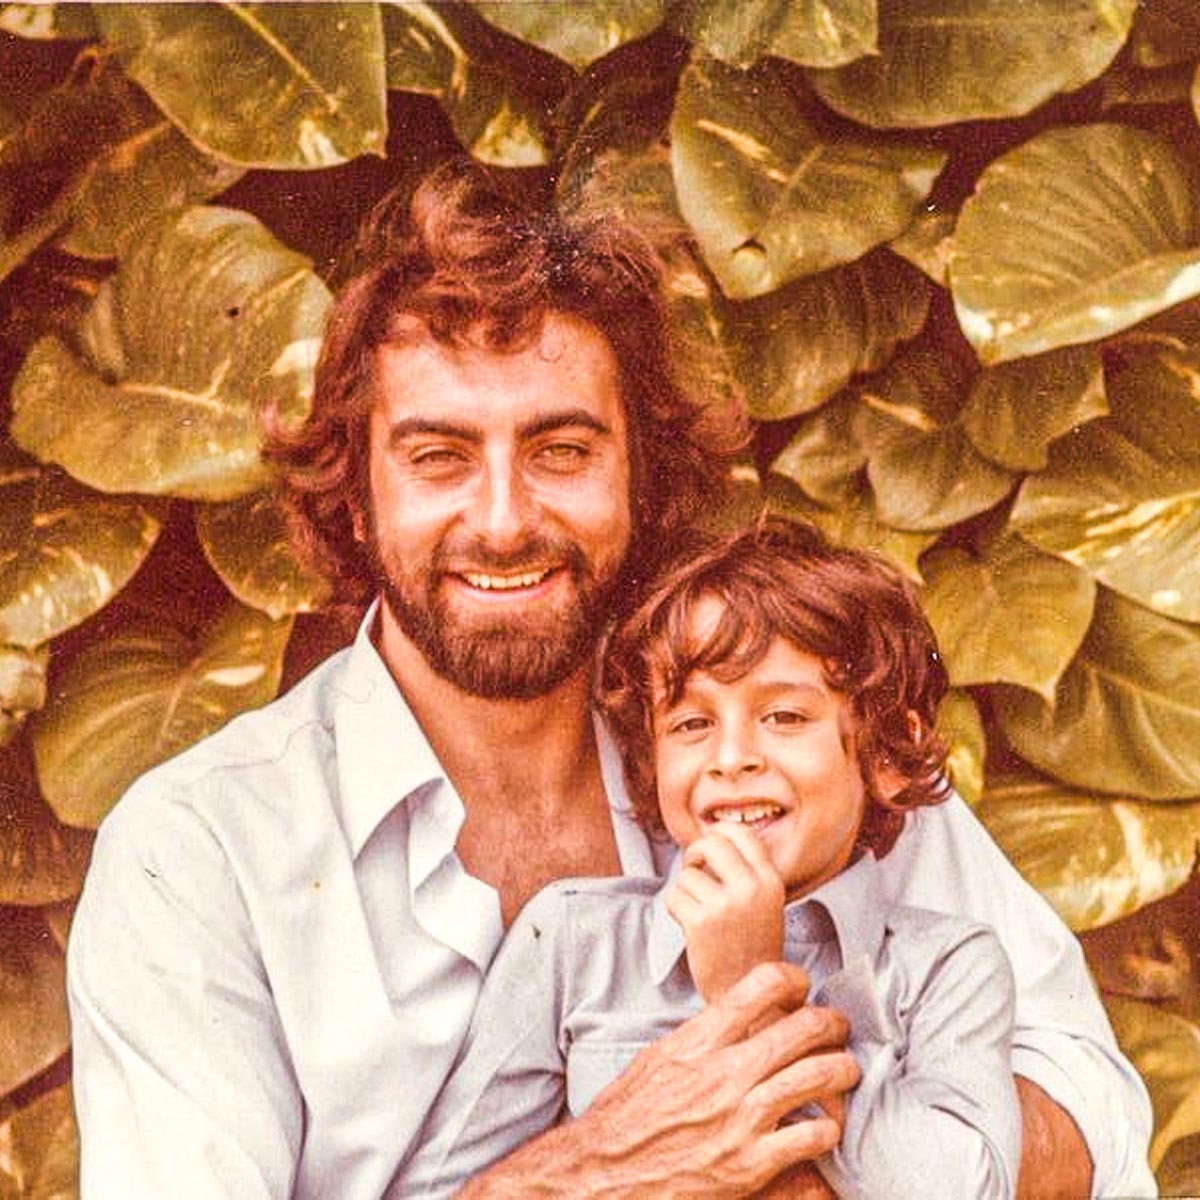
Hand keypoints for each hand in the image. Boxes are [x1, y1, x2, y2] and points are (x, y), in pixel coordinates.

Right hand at [566, 962, 859, 1196]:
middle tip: (837, 1026)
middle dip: (831, 1022)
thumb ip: (702, 1036)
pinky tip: (827, 1125)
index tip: (801, 987)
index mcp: (700, 1040)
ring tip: (846, 1069)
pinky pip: (813, 1136)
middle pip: (804, 1027)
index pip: (762, 985)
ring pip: (819, 1075)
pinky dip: (830, 1127)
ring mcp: (742, 1117)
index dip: (793, 979)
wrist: (605, 1171)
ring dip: (843, 1068)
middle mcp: (725, 1072)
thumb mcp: (659, 1057)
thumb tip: (735, 1017)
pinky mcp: (752, 1163)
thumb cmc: (627, 1115)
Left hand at [667, 825, 785, 1001]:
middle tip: (694, 868)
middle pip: (711, 843)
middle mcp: (751, 889)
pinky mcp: (700, 923)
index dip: (719, 832)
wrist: (748, 991)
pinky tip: (688, 923)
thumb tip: (712, 839)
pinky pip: (673, 896)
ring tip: (698, 909)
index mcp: (770, 881)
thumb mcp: (764, 902)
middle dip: (695, 852)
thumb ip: (746, 871)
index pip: (742, 833)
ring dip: (685, 890)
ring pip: (687, 874)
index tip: (710, 842)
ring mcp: (725, 906)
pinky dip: (674, 908)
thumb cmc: (752, 945)